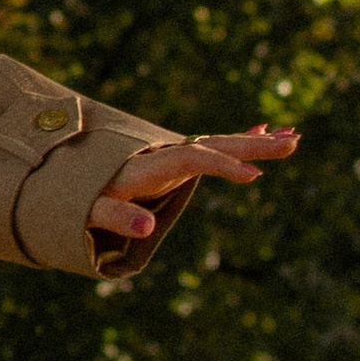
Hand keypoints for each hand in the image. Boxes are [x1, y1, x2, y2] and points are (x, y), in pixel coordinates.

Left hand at [88, 125, 298, 246]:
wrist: (66, 177)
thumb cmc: (77, 199)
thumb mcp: (88, 210)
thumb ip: (115, 216)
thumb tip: (146, 227)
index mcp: (148, 166)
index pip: (192, 160)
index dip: (222, 166)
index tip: (253, 176)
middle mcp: (165, 155)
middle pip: (214, 145)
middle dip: (253, 146)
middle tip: (292, 142)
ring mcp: (172, 156)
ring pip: (220, 144)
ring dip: (255, 142)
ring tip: (293, 138)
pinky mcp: (176, 162)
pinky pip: (215, 149)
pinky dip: (239, 142)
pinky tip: (265, 133)